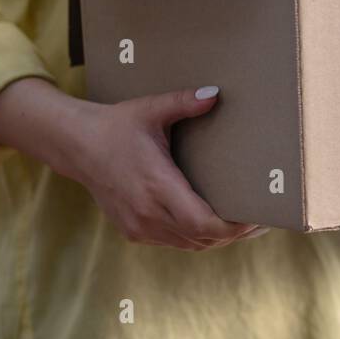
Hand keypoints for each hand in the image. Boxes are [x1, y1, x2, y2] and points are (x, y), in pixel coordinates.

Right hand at [0, 79, 259, 250]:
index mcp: (156, 185)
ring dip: (219, 238)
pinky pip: (176, 243)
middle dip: (236, 233)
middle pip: (204, 238)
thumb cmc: (117, 125)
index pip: (203, 222)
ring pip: (191, 245)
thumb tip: (216, 93)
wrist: (75, 145)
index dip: (234, 227)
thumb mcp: (150, 109)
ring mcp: (140, 227)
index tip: (258, 218)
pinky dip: (198, 237)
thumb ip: (184, 102)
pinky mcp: (134, 231)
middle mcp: (148, 213)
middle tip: (264, 218)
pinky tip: (216, 224)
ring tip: (246, 222)